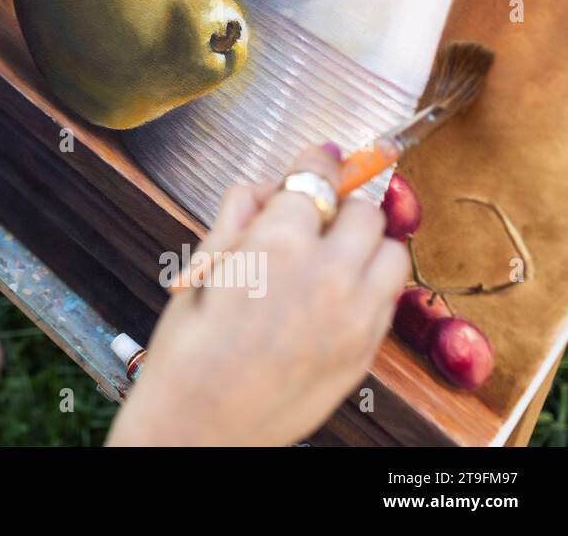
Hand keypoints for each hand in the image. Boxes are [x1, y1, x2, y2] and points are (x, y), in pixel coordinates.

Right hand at [107, 144, 409, 446]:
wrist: (202, 425)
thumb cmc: (189, 349)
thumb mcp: (202, 270)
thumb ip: (235, 219)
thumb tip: (258, 188)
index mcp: (277, 242)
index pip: (316, 176)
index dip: (317, 160)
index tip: (320, 156)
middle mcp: (327, 271)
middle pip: (364, 210)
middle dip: (341, 205)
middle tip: (317, 217)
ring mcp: (355, 313)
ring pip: (392, 251)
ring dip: (367, 244)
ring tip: (335, 256)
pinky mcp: (366, 349)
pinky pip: (390, 297)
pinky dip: (372, 284)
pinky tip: (337, 294)